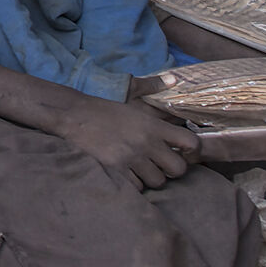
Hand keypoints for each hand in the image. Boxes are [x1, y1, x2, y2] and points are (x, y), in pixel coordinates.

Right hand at [51, 95, 197, 188]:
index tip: (183, 152)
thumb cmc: (104, 111)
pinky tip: (125, 172)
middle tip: (160, 164)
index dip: (192, 151)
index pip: (190, 142)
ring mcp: (131, 157)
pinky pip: (137, 187)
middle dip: (171, 169)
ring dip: (150, 177)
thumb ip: (157, 101)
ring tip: (140, 167)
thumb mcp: (133, 102)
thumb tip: (175, 78)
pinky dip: (133, 183)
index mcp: (153, 125)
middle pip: (178, 169)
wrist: (73, 116)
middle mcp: (146, 142)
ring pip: (158, 181)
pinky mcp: (116, 170)